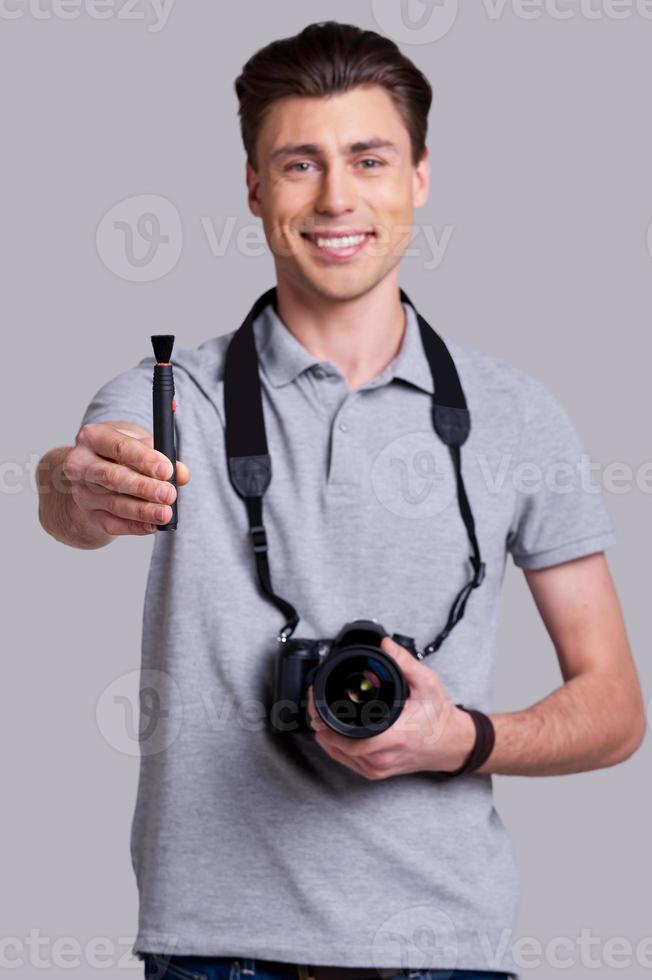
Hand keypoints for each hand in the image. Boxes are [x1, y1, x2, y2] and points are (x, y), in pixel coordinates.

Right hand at [63, 421, 190, 536]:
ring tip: (165, 513)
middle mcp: (80, 464)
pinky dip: (134, 526)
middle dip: (143, 487)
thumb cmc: (125, 454)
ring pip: (114, 503)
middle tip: (169, 494)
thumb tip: (182, 474)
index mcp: (93, 437)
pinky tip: (152, 526)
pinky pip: (111, 523)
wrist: (97, 473)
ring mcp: (82, 491)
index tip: (167, 470)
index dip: (144, 459)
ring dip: (142, 511)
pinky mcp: (88, 514)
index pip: (119, 447)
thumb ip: (164, 457)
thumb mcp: (142, 446)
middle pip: (112, 477)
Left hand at [306, 635, 475, 779]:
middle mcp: (384, 757)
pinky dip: (335, 748)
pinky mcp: (378, 772)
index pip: (348, 738)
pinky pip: (348, 762)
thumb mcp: (427, 683)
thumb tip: (384, 644)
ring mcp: (380, 768)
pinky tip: (331, 733)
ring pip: (340, 756)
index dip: (326, 720)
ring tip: (320, 714)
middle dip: (320, 723)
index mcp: (394, 736)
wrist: (454, 744)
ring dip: (325, 736)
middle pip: (337, 746)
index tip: (318, 700)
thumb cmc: (441, 717)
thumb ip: (404, 662)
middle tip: (315, 703)